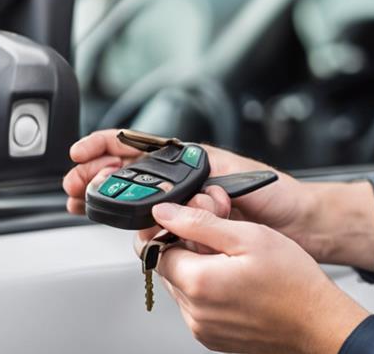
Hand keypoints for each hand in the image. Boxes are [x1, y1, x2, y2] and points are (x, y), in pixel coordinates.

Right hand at [63, 130, 316, 251]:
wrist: (301, 224)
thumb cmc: (278, 195)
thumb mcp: (238, 181)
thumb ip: (206, 188)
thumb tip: (179, 200)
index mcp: (192, 158)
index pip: (139, 144)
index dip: (106, 146)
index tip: (82, 153)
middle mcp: (184, 179)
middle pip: (127, 172)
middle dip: (95, 176)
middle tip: (72, 186)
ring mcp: (184, 203)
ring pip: (134, 198)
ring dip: (107, 200)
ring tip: (83, 204)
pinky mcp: (189, 227)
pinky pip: (153, 226)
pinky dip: (133, 227)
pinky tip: (119, 227)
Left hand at [152, 203, 369, 353]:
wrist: (318, 322)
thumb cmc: (293, 281)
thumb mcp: (247, 235)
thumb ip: (199, 222)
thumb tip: (164, 213)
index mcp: (198, 282)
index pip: (155, 250)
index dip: (169, 230)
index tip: (186, 221)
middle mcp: (195, 312)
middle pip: (169, 269)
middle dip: (185, 249)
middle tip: (219, 239)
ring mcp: (203, 329)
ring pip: (182, 288)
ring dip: (197, 270)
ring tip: (233, 262)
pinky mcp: (213, 338)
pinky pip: (197, 308)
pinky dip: (209, 291)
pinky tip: (236, 282)